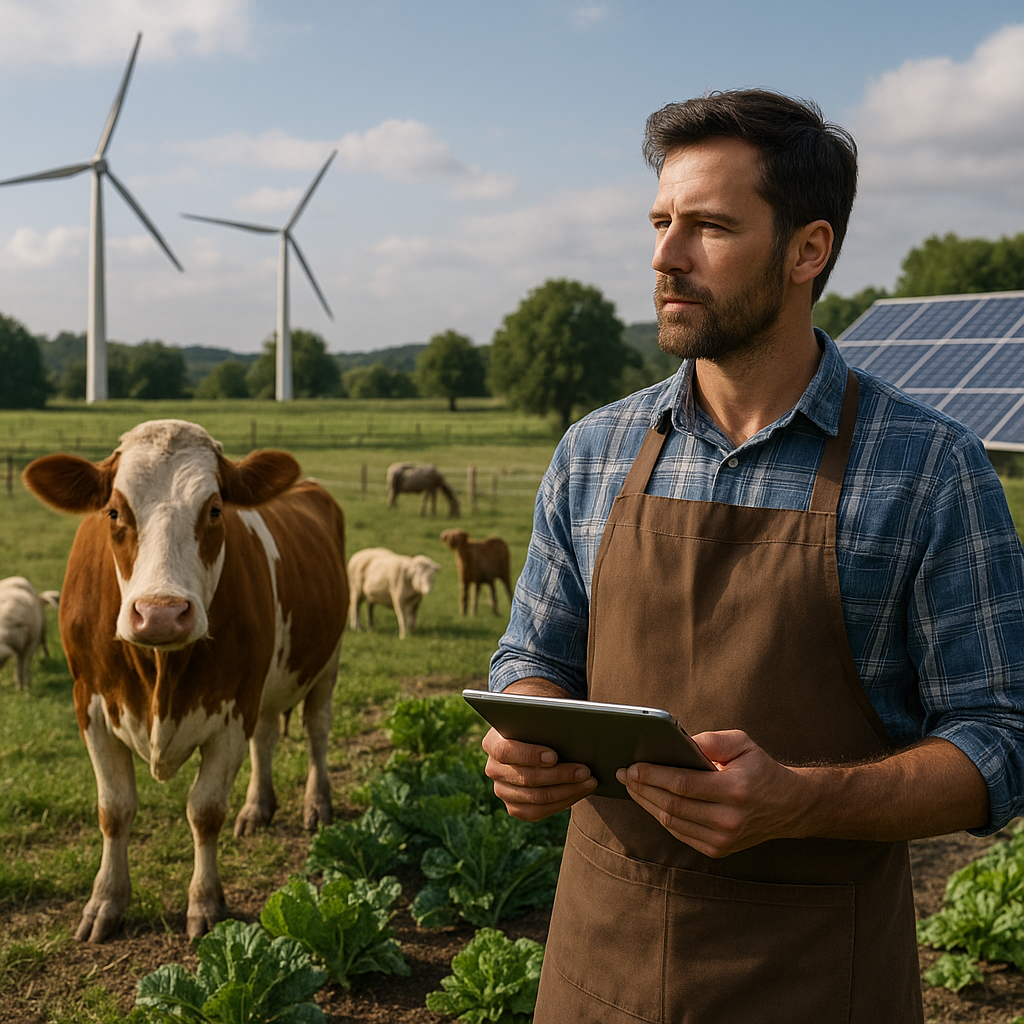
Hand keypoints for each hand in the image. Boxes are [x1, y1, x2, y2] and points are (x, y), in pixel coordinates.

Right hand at [483, 727, 597, 820]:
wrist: (533, 735)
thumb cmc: (539, 722)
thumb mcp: (538, 715)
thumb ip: (545, 720)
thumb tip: (572, 727)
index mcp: (493, 743)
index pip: (506, 751)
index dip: (530, 755)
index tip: (554, 756)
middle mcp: (493, 769)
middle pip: (526, 778)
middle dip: (560, 775)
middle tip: (585, 770)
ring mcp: (502, 790)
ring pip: (535, 798)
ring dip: (567, 791)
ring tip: (589, 782)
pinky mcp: (514, 806)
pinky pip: (538, 812)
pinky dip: (562, 802)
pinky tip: (580, 792)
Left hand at [616, 729, 809, 857]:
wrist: (789, 806)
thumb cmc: (760, 768)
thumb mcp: (742, 743)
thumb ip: (709, 741)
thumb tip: (674, 743)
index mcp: (735, 790)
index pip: (682, 784)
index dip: (653, 775)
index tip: (632, 766)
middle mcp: (729, 820)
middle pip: (672, 805)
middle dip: (642, 788)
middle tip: (623, 774)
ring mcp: (724, 839)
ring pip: (672, 821)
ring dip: (646, 803)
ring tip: (631, 786)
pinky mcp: (719, 850)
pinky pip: (680, 833)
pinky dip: (661, 816)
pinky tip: (649, 801)